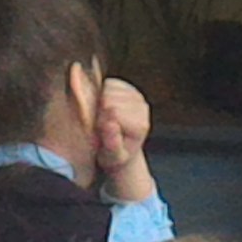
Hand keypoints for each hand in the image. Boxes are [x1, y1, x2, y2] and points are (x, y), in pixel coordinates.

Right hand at [95, 77, 156, 202]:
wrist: (121, 150)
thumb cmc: (114, 156)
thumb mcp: (112, 157)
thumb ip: (112, 143)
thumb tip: (110, 124)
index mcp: (141, 125)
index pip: (113, 112)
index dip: (100, 122)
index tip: (101, 134)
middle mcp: (142, 107)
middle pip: (109, 99)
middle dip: (99, 112)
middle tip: (101, 126)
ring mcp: (136, 95)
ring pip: (108, 89)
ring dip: (99, 103)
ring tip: (102, 118)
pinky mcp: (127, 87)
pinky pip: (108, 83)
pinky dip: (101, 93)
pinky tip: (103, 107)